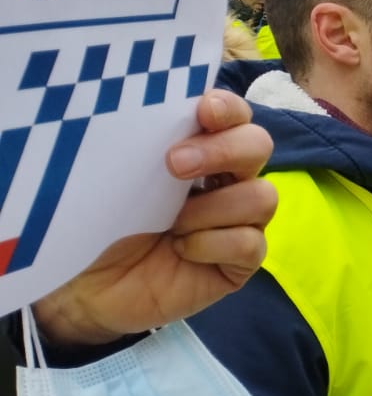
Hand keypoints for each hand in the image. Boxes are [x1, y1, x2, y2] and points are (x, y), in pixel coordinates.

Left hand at [32, 90, 276, 344]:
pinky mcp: (239, 262)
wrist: (84, 287)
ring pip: (262, 197)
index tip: (204, 111)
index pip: (235, 115)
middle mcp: (227, 180)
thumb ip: (148, 144)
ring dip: (213, 208)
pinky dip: (212, 244)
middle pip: (259, 145)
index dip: (228, 109)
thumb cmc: (99, 222)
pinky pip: (250, 244)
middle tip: (175, 164)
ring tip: (172, 224)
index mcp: (200, 149)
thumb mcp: (116, 177)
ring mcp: (238, 222)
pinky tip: (181, 251)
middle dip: (224, 150)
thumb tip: (169, 116)